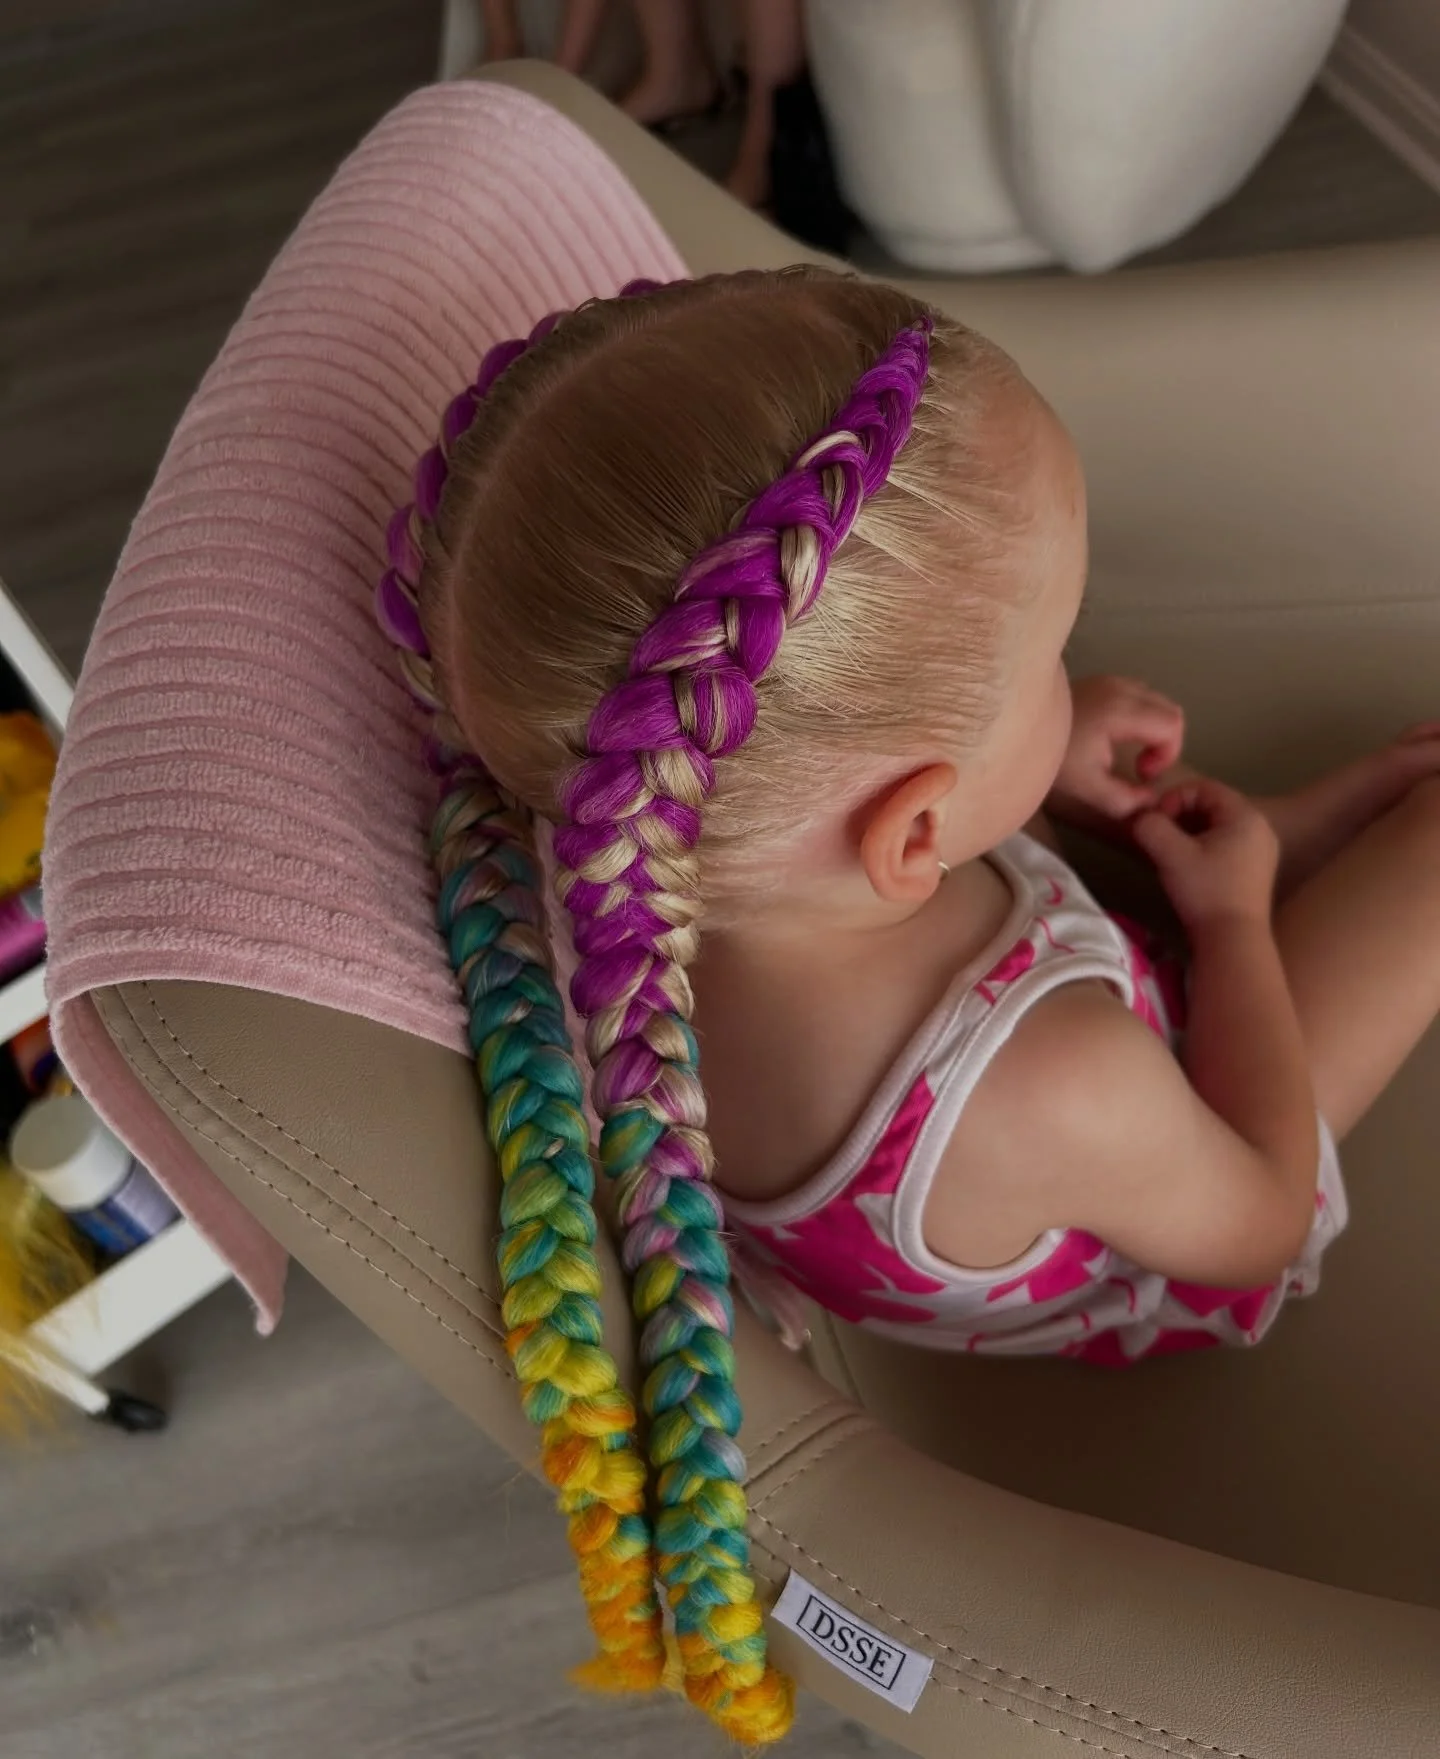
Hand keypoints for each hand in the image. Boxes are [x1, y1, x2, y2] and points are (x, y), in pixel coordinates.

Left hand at [1050, 676, 1184, 823]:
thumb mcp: (1088, 789)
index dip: (1169, 753)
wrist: (1012, 732)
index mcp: (1120, 710)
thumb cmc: (1052, 760)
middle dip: (1165, 743)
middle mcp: (1120, 687)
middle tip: (1141, 766)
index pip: (1173, 724)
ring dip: (1154, 729)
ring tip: (1129, 752)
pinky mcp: (1101, 681)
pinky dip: (1141, 716)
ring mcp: (1110, 680)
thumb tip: (1151, 800)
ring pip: (1156, 700)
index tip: (1143, 773)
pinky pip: (1138, 695)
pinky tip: (1116, 737)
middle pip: (1171, 709)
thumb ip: (1125, 800)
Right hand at [1133, 778, 1279, 932]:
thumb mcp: (1171, 854)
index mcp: (1245, 816)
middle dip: (1181, 815)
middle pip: (1213, 805)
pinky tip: (1188, 867)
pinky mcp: (1258, 871)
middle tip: (1159, 835)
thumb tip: (1139, 817)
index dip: (1174, 798)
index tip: (1155, 821)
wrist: (1234, 940)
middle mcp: (1260, 827)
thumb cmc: (1205, 891)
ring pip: (1219, 826)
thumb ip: (1150, 826)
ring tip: (1169, 851)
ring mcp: (1263, 850)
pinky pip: (1227, 845)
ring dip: (1190, 832)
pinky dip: (1204, 847)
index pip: (1204, 788)